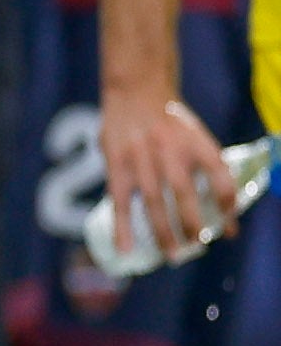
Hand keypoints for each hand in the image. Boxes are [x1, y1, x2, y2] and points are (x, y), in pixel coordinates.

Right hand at [99, 83, 239, 262]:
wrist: (136, 91)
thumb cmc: (170, 120)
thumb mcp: (196, 135)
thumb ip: (206, 167)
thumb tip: (224, 208)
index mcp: (197, 143)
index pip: (220, 176)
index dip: (228, 204)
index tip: (230, 229)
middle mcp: (170, 151)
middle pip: (184, 194)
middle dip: (192, 223)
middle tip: (197, 246)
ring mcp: (141, 159)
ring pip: (152, 202)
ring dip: (162, 231)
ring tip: (171, 255)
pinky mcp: (116, 165)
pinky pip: (119, 201)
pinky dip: (122, 226)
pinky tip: (126, 248)